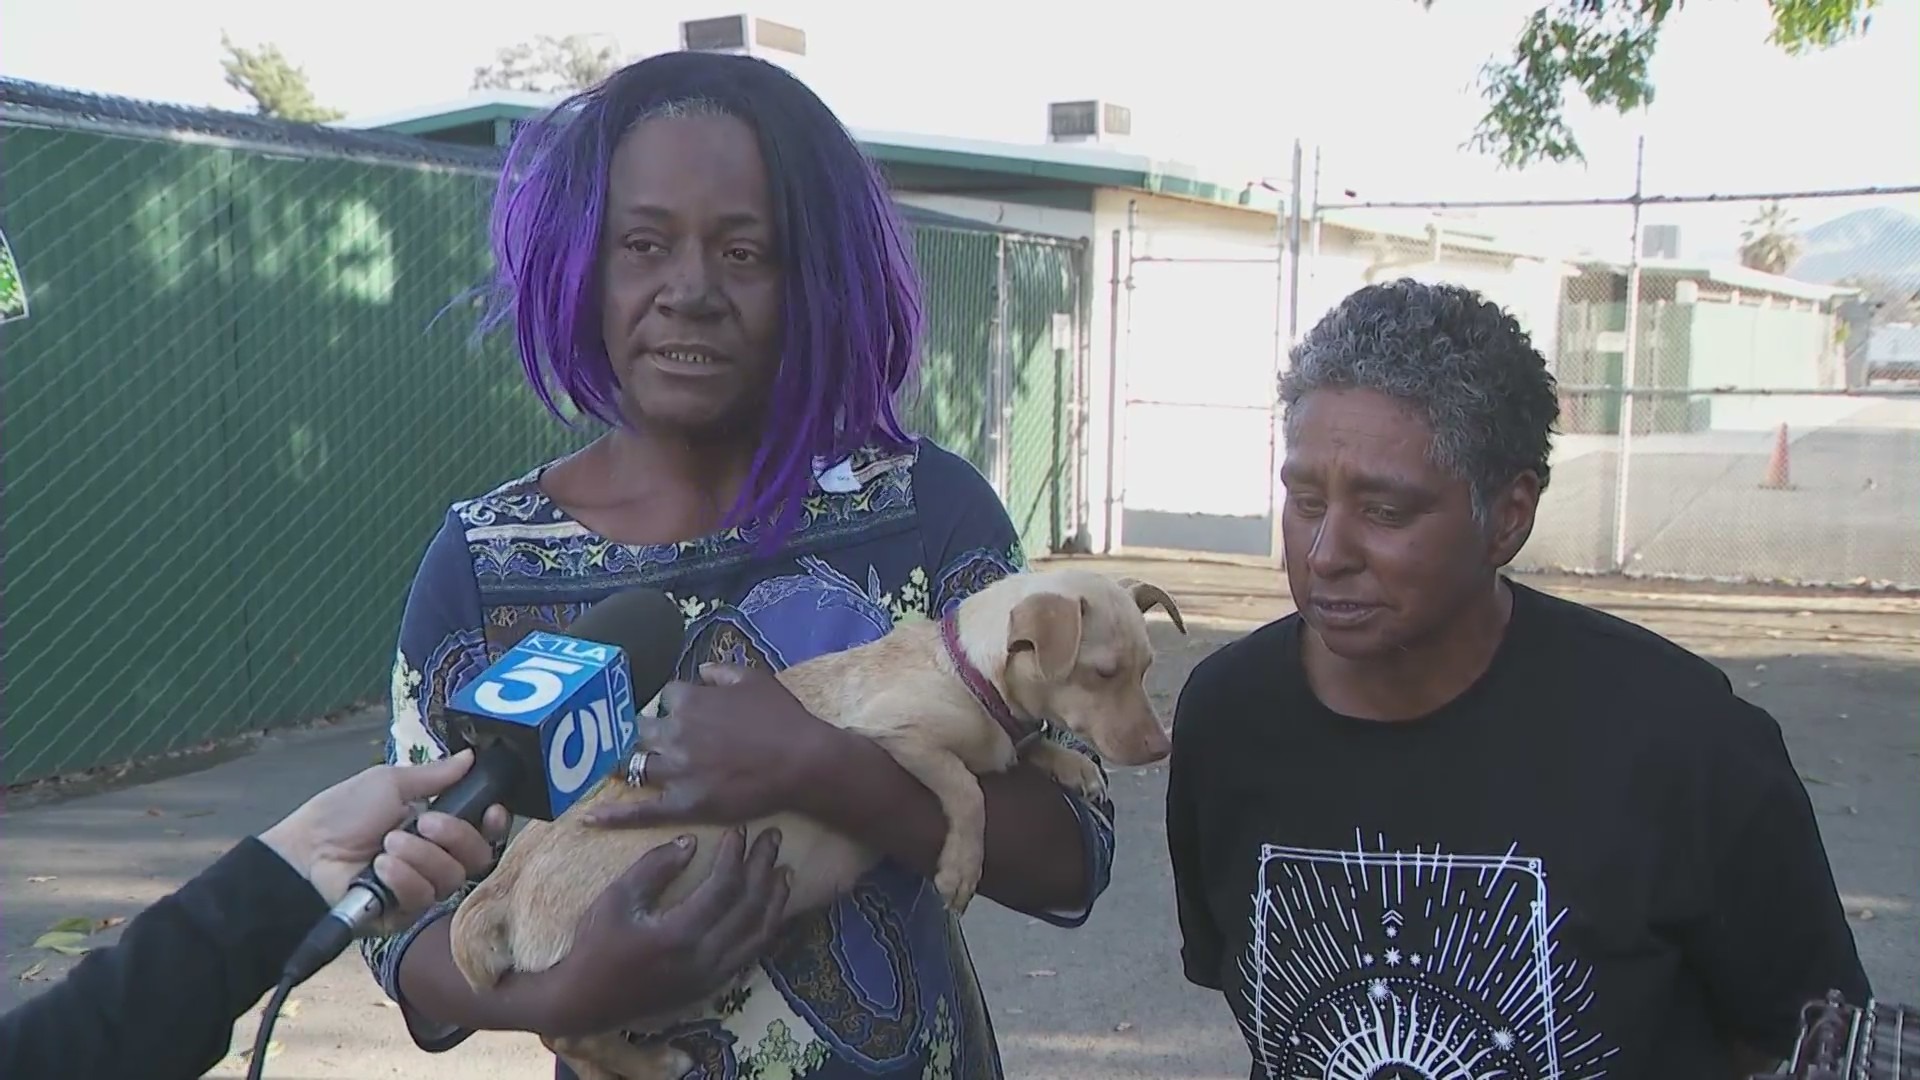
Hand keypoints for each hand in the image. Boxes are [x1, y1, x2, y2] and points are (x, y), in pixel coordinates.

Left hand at [258, 749, 510, 934]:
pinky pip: (423, 898)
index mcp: (435, 826)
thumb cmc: (341, 815)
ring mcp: (419, 887)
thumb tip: (469, 757)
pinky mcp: (403, 913)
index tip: (491, 811)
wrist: (304, 854)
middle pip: (476, 856)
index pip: (482, 831)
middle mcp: (433, 858)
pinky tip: (380, 867)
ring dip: (420, 856)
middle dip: (455, 836)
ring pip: (452, 877)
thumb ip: (435, 775)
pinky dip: (404, 878)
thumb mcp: (389, 783)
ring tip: (386, 845)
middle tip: (424, 822)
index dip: (494, 824)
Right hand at [536, 826, 791, 1036]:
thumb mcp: (617, 898)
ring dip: (775, 899)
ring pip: (759, 934)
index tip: (739, 831)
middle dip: (764, 868)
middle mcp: (705, 960)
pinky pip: (752, 953)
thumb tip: (691, 842)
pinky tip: (771, 908)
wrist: (586, 1002)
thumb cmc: (596, 945)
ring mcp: (713, 977)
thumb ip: (655, 867)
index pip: (724, 887)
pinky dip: (766, 927)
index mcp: (679, 936)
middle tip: (773, 838)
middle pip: (750, 907)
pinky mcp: (713, 987)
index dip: (735, 855)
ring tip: (784, 870)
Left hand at [585, 663, 839, 828]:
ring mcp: (676, 770)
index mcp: (689, 701)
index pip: (663, 697)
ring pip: (634, 765)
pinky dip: (613, 815)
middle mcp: (675, 733)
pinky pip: (641, 811)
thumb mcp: (755, 679)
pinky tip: (588, 818)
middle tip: (637, 739)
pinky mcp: (683, 804)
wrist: (803, 762)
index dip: (670, 704)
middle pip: (639, 730)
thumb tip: (700, 671)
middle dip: (638, 732)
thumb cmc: (783, 719)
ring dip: (619, 764)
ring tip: (603, 767)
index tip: (679, 712)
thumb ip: (722, 672)